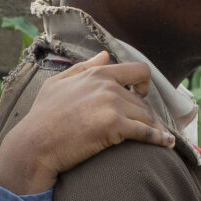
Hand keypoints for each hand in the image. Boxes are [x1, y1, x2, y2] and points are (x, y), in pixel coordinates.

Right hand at [0, 50, 172, 196]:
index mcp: (97, 73)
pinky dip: (159, 138)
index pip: (137, 70)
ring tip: (161, 138)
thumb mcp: (57, 84)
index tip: (141, 96)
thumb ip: (82, 68)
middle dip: (146, 113)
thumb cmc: (42, 117)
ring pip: (146, 115)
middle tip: (149, 126)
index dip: (144, 84)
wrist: (34, 144)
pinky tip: (167, 143)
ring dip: (154, 127)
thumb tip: (104, 55)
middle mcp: (107, 85)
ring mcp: (112, 104)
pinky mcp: (115, 126)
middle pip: (142, 99)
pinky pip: (146, 132)